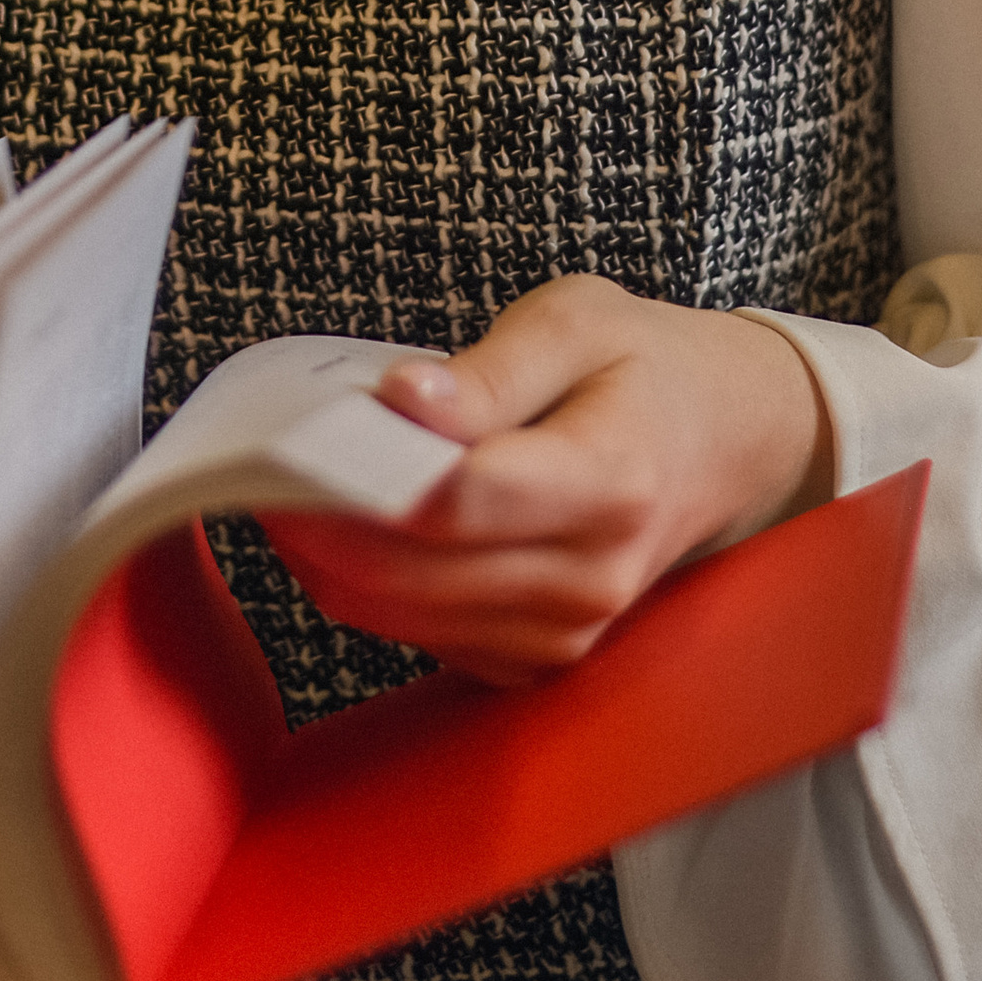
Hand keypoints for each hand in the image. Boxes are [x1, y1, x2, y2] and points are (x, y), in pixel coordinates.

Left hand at [264, 276, 835, 688]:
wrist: (724, 438)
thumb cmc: (643, 369)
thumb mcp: (576, 321)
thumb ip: (487, 371)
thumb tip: (401, 402)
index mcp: (610, 481)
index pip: (461, 503)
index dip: (361, 480)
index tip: (291, 445)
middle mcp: (591, 577)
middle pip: (413, 573)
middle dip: (318, 521)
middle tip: (257, 460)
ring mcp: (567, 632)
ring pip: (399, 616)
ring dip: (329, 558)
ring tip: (294, 484)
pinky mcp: (536, 659)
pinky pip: (418, 638)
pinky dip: (368, 587)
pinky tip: (347, 527)